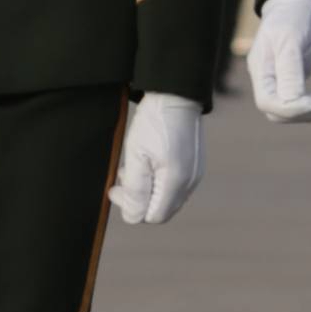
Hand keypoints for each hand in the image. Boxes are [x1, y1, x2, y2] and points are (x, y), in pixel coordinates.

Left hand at [109, 90, 203, 227]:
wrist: (176, 93)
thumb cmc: (154, 122)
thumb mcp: (136, 155)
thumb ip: (135, 190)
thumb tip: (132, 218)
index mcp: (176, 182)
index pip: (152, 217)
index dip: (131, 208)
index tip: (115, 188)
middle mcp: (190, 182)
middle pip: (161, 209)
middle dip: (139, 200)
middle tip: (121, 179)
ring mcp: (195, 173)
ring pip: (167, 198)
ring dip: (147, 190)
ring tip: (131, 169)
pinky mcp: (194, 164)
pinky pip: (174, 185)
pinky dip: (158, 181)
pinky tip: (147, 163)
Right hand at [247, 0, 310, 122]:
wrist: (300, 4)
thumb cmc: (293, 17)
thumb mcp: (290, 39)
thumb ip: (290, 72)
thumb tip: (294, 103)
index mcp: (260, 67)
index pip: (268, 102)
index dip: (293, 109)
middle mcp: (266, 79)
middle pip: (279, 112)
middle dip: (307, 111)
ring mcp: (278, 83)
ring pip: (291, 112)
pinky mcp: (291, 83)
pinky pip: (301, 104)